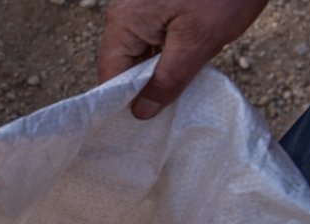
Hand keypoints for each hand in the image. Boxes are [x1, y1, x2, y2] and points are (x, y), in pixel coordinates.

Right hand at [98, 0, 267, 118]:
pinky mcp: (160, 4)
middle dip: (143, 87)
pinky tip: (186, 67)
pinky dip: (168, 55)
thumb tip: (141, 112)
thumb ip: (167, 80)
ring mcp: (142, 7)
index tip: (142, 125)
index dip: (124, 102)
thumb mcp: (199, 42)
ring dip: (158, 72)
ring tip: (178, 90)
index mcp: (124, 22)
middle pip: (123, 64)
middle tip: (165, 112)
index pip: (110, 74)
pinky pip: (154, 38)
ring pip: (140, 52)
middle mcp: (125, 13)